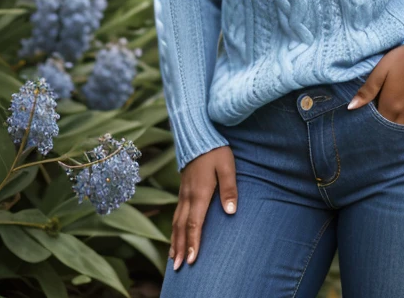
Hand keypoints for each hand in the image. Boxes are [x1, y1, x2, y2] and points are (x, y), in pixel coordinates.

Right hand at [169, 145, 237, 270]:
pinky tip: (175, 234)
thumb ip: (229, 189)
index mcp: (200, 193)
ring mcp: (184, 192)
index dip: (193, 243)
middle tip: (177, 268)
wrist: (198, 134)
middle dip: (180, 248)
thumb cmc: (215, 150)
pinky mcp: (183, 188)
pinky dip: (174, 228)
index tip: (192, 260)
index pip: (194, 224)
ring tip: (173, 258)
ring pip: (176, 221)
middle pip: (182, 227)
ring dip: (175, 240)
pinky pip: (176, 213)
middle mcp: (188, 196)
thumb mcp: (227, 166)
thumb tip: (231, 212)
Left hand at [347, 41, 403, 124]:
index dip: (370, 121)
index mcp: (390, 106)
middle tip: (377, 117)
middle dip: (381, 127)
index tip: (367, 115)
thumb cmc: (403, 59)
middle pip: (389, 130)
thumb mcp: (381, 71)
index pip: (376, 123)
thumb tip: (351, 107)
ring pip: (402, 131)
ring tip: (390, 118)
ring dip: (395, 129)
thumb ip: (367, 91)